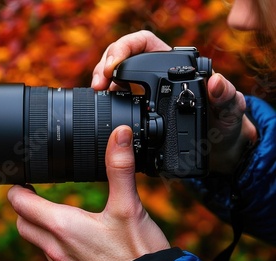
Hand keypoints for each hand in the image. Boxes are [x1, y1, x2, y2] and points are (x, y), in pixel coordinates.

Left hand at [8, 126, 169, 260]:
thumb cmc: (138, 252)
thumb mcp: (129, 205)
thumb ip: (120, 167)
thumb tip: (119, 135)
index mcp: (63, 226)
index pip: (20, 204)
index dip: (16, 188)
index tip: (23, 179)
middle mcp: (56, 249)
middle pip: (22, 224)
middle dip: (24, 208)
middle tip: (35, 194)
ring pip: (37, 243)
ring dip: (40, 227)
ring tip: (56, 214)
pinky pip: (54, 259)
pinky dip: (56, 245)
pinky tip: (76, 239)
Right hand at [91, 30, 257, 173]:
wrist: (216, 150)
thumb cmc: (225, 124)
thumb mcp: (230, 110)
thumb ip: (227, 96)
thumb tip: (217, 82)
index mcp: (174, 65)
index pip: (144, 43)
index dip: (125, 47)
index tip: (115, 66)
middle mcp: (155, 75)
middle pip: (122, 57)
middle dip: (106, 65)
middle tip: (100, 83)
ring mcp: (142, 92)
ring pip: (114, 77)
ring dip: (101, 80)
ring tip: (98, 91)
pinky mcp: (136, 109)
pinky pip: (115, 98)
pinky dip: (105, 99)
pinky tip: (102, 105)